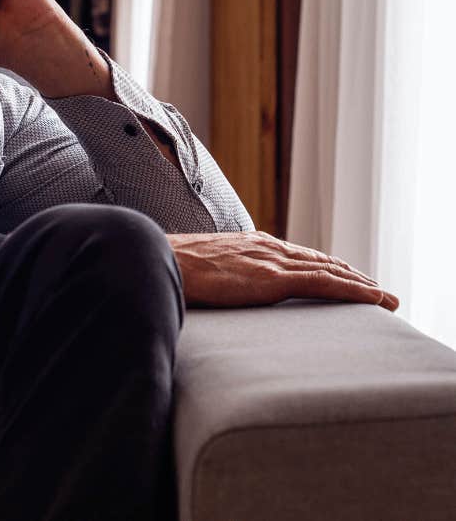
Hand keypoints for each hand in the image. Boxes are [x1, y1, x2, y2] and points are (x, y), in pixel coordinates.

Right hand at [168, 231, 398, 310]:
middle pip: (320, 260)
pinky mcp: (273, 279)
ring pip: (329, 271)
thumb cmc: (173, 267)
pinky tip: (373, 298)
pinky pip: (324, 284)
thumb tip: (219, 282)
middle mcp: (267, 247)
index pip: (297, 255)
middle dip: (351, 275)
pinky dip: (353, 290)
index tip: (344, 276)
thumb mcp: (202, 266)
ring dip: (361, 284)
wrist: (160, 259)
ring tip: (384, 297)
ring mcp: (271, 261)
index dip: (324, 266)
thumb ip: (219, 270)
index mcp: (251, 244)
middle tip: (376, 289)